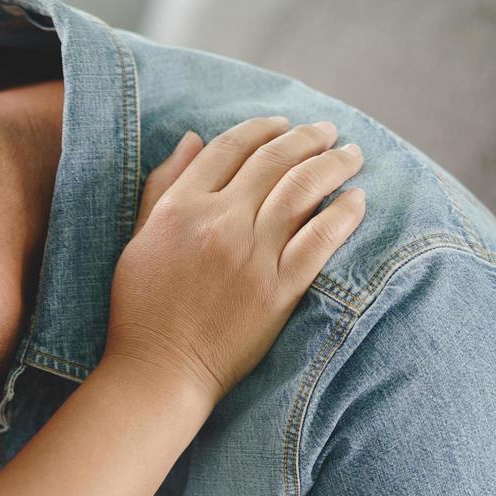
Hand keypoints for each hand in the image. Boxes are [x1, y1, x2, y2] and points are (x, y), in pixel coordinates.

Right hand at [106, 117, 365, 405]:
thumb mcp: (139, 239)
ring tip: (352, 154)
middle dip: (306, 138)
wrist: (160, 371)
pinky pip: (321, 239)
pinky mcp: (280, 288)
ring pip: (303, 190)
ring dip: (333, 164)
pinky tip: (356, 199)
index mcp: (181, 209)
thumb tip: (192, 138)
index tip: (282, 124)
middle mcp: (219, 222)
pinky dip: (343, 213)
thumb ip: (163, 186)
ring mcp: (253, 255)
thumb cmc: (141, 309)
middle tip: (328, 132)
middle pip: (272, 161)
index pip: (228, 149)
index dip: (260, 129)